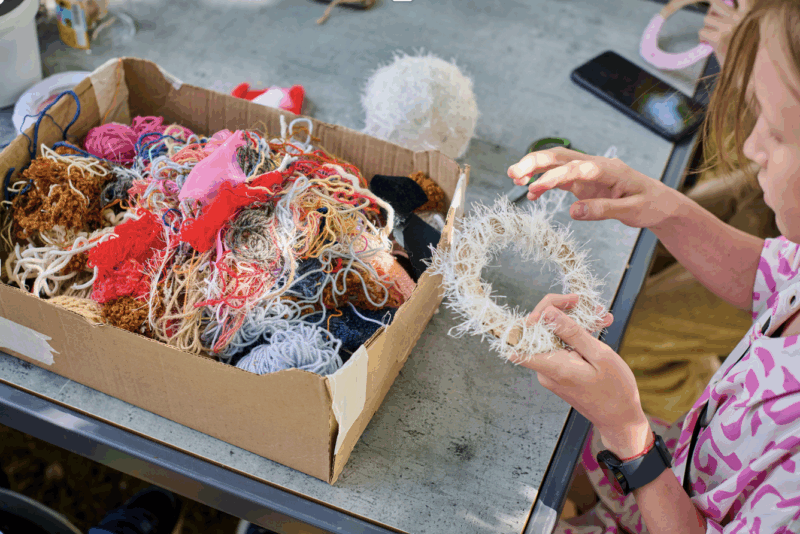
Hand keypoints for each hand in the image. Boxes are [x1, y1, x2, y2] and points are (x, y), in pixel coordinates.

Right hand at [507, 147, 678, 229]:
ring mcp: (588, 173)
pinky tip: (532, 193)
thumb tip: (572, 212)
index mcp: (609, 169)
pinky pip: (560, 178)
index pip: (576, 169)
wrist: (661, 203)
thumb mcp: (631, 211)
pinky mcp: (585, 182)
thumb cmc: (650, 205)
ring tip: (514, 178)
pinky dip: (544, 182)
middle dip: (535, 162)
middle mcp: (595, 166)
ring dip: (535, 169)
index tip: (535, 188)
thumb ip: (602, 210)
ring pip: (557, 164)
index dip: (554, 177)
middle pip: (561, 157)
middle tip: (513, 172)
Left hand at [512, 298, 650, 457]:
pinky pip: (561, 346)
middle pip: (541, 330)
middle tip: (591, 307)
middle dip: (565, 312)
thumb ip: (572, 333)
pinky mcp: (557, 371)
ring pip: (554, 336)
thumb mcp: (599, 355)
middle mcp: (544, 369)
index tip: (565, 304)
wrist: (620, 418)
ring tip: (601, 317)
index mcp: (552, 366)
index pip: (523, 335)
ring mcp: (549, 370)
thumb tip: (547, 313)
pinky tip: (597, 328)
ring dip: (575, 322)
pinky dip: (577, 336)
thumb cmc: (615, 389)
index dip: (539, 312)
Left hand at [699, 0, 751, 64]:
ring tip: (714, 35)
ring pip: (707, 18)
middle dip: (712, 10)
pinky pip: (702, 31)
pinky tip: (709, 44)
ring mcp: (729, 26)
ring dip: (708, 26)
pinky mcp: (718, 38)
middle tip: (714, 20)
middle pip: (715, 3)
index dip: (727, 0)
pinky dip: (703, 38)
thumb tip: (717, 9)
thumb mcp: (751, 27)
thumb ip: (739, 17)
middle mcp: (740, 16)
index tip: (724, 4)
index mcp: (751, 11)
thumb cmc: (751, 49)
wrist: (752, 69)